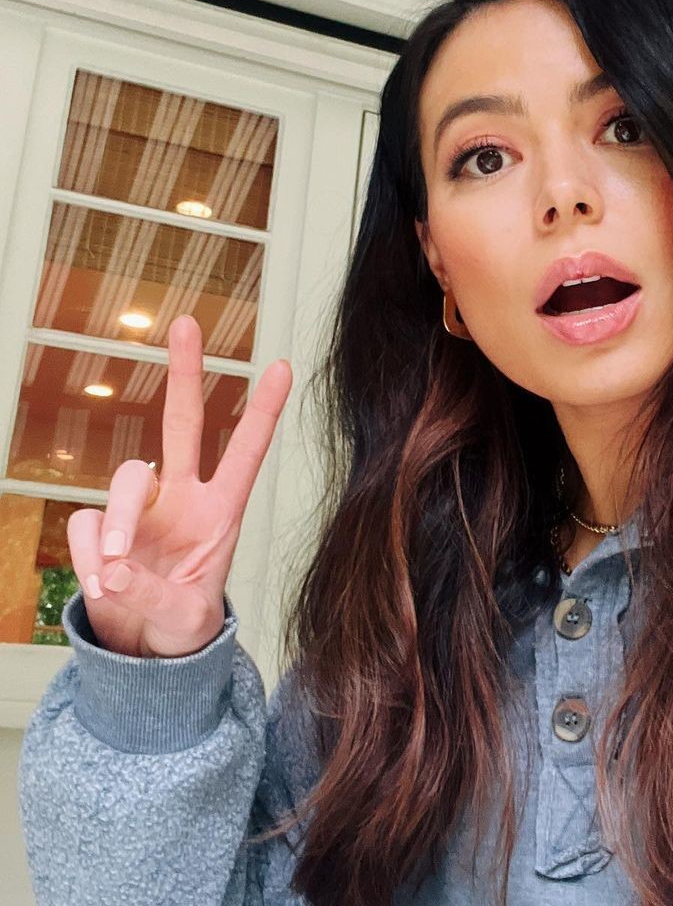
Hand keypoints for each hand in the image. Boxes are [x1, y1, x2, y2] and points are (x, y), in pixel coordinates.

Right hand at [66, 315, 291, 657]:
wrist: (145, 653)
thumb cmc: (181, 627)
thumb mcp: (186, 619)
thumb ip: (154, 596)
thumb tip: (116, 568)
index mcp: (222, 512)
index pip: (247, 451)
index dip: (264, 411)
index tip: (283, 366)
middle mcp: (181, 498)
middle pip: (181, 423)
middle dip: (183, 374)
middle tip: (187, 324)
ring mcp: (139, 509)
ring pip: (125, 478)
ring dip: (115, 522)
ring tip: (114, 573)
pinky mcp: (101, 527)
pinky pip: (84, 523)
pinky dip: (88, 554)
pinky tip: (102, 586)